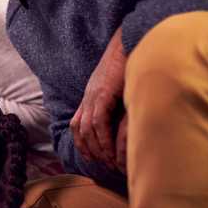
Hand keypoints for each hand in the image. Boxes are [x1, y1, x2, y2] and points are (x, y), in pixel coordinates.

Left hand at [70, 27, 126, 168]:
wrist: (129, 41)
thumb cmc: (130, 61)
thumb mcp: (119, 84)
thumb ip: (117, 99)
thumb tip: (123, 113)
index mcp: (91, 94)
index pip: (77, 123)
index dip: (81, 142)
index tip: (91, 158)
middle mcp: (88, 96)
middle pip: (79, 130)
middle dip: (89, 150)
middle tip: (102, 165)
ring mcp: (93, 95)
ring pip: (87, 129)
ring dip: (97, 149)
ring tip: (109, 162)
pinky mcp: (103, 94)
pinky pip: (98, 122)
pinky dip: (103, 139)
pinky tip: (111, 150)